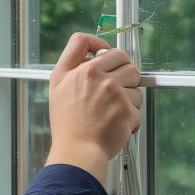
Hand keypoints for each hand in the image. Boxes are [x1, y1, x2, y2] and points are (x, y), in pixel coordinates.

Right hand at [45, 32, 141, 183]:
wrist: (76, 151)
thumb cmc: (67, 124)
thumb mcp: (57, 87)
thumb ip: (72, 63)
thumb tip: (95, 51)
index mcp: (79, 71)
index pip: (89, 42)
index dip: (99, 44)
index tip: (103, 52)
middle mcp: (96, 78)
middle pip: (123, 58)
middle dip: (122, 71)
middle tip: (113, 87)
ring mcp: (114, 93)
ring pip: (136, 81)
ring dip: (129, 93)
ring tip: (112, 108)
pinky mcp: (127, 110)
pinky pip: (138, 105)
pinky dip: (130, 115)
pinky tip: (115, 122)